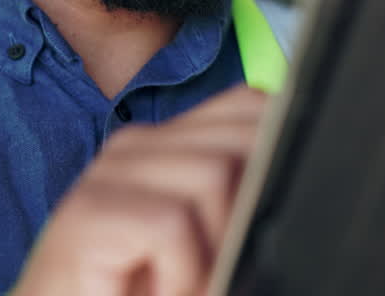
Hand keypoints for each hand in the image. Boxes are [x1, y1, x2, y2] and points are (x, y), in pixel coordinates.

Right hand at [11, 85, 266, 295]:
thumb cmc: (131, 290)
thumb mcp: (201, 242)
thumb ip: (237, 199)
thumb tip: (295, 166)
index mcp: (167, 145)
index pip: (247, 106)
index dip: (276, 148)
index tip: (264, 212)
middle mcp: (135, 147)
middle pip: (240, 139)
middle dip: (247, 210)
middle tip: (213, 263)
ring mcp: (108, 173)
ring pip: (213, 176)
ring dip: (213, 251)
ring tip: (181, 281)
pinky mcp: (89, 211)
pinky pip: (172, 224)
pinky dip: (181, 274)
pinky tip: (158, 289)